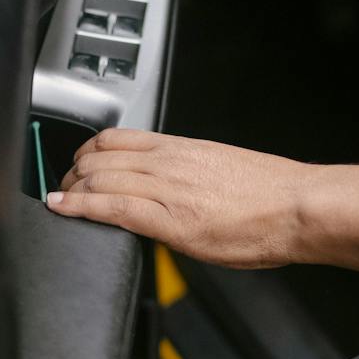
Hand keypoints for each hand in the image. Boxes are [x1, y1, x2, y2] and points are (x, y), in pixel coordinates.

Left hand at [47, 129, 316, 268]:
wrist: (298, 206)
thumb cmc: (271, 194)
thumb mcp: (221, 168)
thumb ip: (189, 174)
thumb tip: (170, 187)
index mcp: (181, 148)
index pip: (118, 138)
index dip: (87, 150)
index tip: (78, 163)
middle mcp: (169, 162)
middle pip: (100, 156)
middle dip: (73, 173)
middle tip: (64, 186)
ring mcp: (168, 190)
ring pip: (100, 178)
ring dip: (71, 190)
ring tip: (60, 200)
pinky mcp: (170, 220)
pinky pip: (112, 207)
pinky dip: (80, 207)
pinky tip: (63, 208)